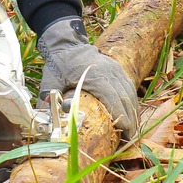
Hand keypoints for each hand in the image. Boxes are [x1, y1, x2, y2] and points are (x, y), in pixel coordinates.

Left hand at [38, 17, 138, 138]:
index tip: (125, 132)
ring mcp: (115, 69)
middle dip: (130, 119)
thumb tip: (49, 122)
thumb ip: (50, 101)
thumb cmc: (58, 65)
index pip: (112, 98)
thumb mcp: (50, 82)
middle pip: (125, 97)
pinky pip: (129, 86)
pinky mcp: (117, 69)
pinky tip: (132, 114)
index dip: (121, 115)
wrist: (66, 44)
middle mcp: (109, 71)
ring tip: (134, 130)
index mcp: (94, 76)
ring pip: (130, 92)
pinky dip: (132, 101)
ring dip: (133, 111)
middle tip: (131, 138)